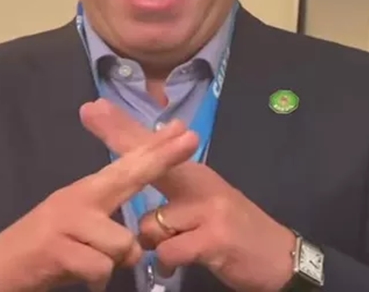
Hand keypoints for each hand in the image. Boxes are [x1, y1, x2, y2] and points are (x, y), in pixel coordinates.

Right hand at [0, 119, 198, 291]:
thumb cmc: (43, 250)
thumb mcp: (78, 228)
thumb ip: (106, 221)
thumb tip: (140, 235)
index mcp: (85, 192)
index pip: (127, 166)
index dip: (157, 149)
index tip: (185, 130)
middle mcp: (77, 198)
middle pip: (128, 176)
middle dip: (162, 158)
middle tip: (192, 138)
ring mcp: (65, 220)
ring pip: (122, 242)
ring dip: (114, 261)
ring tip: (90, 264)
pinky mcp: (55, 248)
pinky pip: (101, 268)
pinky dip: (95, 280)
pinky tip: (78, 277)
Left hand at [80, 99, 296, 291]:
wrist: (278, 256)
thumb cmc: (234, 230)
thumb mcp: (203, 204)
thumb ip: (172, 190)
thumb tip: (139, 182)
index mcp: (195, 174)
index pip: (154, 147)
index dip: (123, 127)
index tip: (94, 107)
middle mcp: (201, 183)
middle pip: (150, 161)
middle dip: (118, 138)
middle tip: (90, 111)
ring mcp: (208, 209)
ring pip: (150, 225)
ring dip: (155, 243)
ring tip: (178, 247)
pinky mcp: (213, 238)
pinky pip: (168, 252)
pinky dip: (169, 262)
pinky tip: (183, 262)